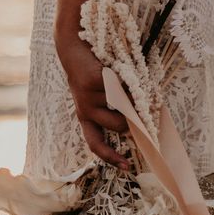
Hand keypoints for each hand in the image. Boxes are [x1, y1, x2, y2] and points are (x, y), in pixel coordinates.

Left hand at [54, 32, 129, 169]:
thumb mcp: (100, 97)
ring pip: (123, 107)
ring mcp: (88, 97)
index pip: (96, 143)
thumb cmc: (92, 74)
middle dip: (133, 119)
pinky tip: (122, 72)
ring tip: (129, 86)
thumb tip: (139, 123)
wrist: (73, 47)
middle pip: (119, 126)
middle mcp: (85, 111)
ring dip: (132, 98)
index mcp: (86, 117)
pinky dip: (128, 81)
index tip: (126, 167)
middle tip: (139, 109)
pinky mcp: (94, 82)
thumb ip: (116, 110)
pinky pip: (122, 88)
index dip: (111, 157)